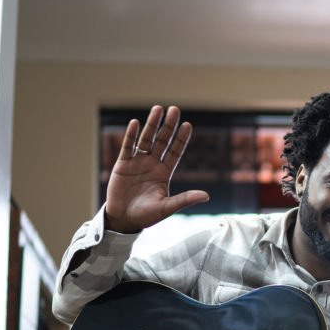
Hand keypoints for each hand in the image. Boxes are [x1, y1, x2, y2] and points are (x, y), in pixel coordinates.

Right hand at [104, 105, 209, 232]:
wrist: (123, 220)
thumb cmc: (146, 216)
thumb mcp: (167, 207)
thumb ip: (185, 199)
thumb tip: (207, 196)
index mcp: (164, 173)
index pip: (175, 152)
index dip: (181, 139)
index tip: (188, 125)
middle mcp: (152, 164)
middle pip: (162, 141)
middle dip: (168, 126)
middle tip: (174, 110)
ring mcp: (137, 162)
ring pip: (145, 140)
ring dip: (151, 125)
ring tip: (158, 109)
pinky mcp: (122, 165)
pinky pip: (127, 147)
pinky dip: (131, 135)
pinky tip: (136, 123)